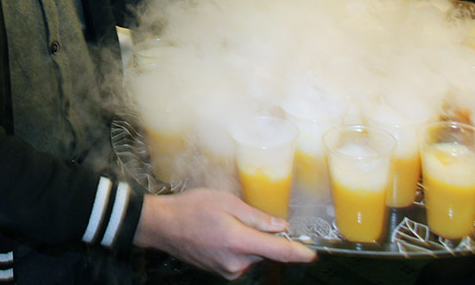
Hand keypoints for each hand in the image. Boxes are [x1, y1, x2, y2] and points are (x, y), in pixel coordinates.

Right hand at [134, 189, 314, 279]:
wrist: (163, 226)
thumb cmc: (191, 209)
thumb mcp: (226, 202)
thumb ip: (256, 216)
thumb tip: (280, 226)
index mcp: (239, 242)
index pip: (278, 252)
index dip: (298, 253)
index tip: (311, 254)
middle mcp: (236, 262)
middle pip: (264, 251)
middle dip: (261, 236)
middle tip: (240, 217)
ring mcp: (227, 270)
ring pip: (252, 255)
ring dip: (247, 241)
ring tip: (223, 224)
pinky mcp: (221, 272)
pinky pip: (240, 259)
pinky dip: (237, 247)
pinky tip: (219, 234)